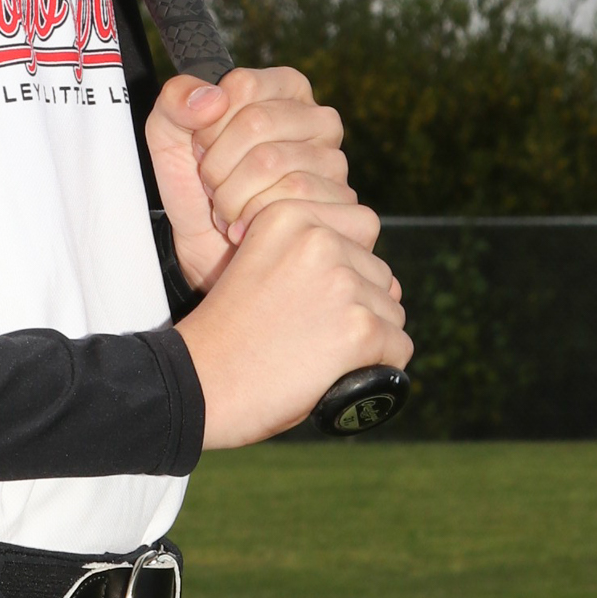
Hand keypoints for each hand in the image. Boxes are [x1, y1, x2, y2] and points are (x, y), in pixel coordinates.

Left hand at [145, 66, 354, 291]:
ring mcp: (335, 162)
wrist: (210, 251)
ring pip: (271, 162)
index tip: (200, 148)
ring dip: (232, 194)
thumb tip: (211, 99)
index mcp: (285, 89)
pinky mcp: (341, 203)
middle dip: (217, 162)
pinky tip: (247, 228)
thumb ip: (175, 102)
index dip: (209, 123)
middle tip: (211, 185)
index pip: (243, 86)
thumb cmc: (197, 188)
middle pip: (256, 122)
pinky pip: (290, 200)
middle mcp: (318, 119)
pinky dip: (253, 219)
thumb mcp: (169, 137)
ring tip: (226, 208)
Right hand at [176, 198, 412, 447]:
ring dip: (366, 338)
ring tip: (313, 355)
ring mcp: (342, 283)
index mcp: (289, 214)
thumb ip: (312, 256)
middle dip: (357, 308)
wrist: (197, 383)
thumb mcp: (261, 266)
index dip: (342, 273)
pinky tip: (334, 372)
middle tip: (306, 336)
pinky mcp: (359, 328)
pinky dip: (377, 367)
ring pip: (391, 313)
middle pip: (379, 276)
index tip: (304, 301)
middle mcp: (320, 239)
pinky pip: (399, 348)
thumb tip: (390, 283)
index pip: (360, 232)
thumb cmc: (227, 336)